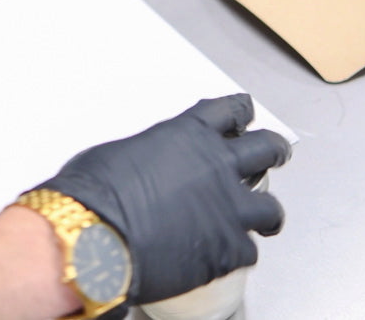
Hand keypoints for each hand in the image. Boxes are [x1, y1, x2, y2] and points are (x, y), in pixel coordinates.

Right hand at [34, 94, 291, 303]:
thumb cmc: (92, 196)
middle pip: (267, 149)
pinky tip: (227, 254)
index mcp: (188, 136)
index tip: (243, 116)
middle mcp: (217, 166)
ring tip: (265, 219)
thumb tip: (142, 168)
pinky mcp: (228, 250)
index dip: (240, 113)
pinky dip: (238, 253)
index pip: (230, 111)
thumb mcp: (115, 155)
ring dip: (266, 212)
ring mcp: (228, 209)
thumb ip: (147, 156)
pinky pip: (248, 251)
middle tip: (272, 155)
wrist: (92, 239)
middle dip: (272, 151)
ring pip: (271, 207)